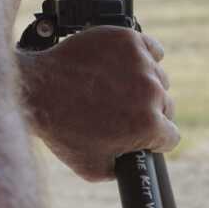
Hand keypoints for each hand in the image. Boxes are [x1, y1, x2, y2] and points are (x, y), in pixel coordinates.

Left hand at [21, 27, 179, 181]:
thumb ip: (123, 168)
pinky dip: (144, 57)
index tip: (139, 134)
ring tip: (115, 88)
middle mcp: (149, 91)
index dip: (153, 139)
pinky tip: (126, 65)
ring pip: (158, 78)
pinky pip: (152, 49)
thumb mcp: (93, 168)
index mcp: (147, 124)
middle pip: (166, 106)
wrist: (38, 88)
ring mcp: (139, 62)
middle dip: (147, 111)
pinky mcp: (128, 39)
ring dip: (143, 84)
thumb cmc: (61, 128)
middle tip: (120, 110)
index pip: (170, 136)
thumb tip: (136, 159)